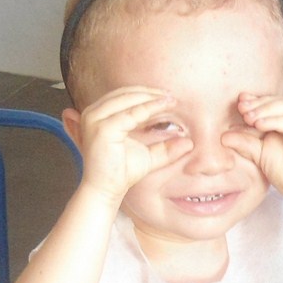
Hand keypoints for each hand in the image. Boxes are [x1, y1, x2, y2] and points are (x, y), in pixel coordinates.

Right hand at [73, 87, 194, 203]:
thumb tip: (189, 143)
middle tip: (172, 96)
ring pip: (128, 99)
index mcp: (99, 114)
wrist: (107, 190)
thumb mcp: (148, 155)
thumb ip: (165, 147)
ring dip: (151, 97)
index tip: (169, 97)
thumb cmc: (122, 172)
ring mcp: (95, 120)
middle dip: (150, 93)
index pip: (124, 95)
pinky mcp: (103, 129)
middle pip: (125, 93)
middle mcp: (93, 113)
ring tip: (171, 100)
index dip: (147, 94)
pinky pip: (131, 113)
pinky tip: (164, 106)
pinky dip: (149, 108)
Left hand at [225, 93, 282, 204]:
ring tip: (248, 117)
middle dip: (258, 104)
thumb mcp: (259, 154)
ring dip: (265, 110)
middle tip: (241, 109)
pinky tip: (260, 125)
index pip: (270, 101)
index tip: (238, 104)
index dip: (254, 101)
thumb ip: (244, 142)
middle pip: (277, 101)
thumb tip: (223, 135)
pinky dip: (276, 121)